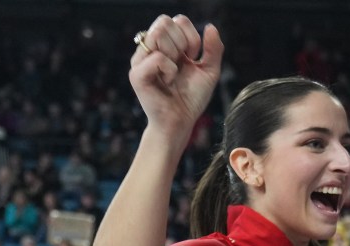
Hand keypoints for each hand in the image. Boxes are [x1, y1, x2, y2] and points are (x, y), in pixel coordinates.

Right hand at [129, 15, 222, 137]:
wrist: (181, 122)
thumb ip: (213, 49)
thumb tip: (211, 26)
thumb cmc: (192, 98)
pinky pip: (157, 57)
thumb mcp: (209, 71)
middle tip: (183, 63)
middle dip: (183, 42)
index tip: (193, 57)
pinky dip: (170, 69)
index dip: (192, 37)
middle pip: (164, 21)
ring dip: (174, 53)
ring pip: (158, 33)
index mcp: (166, 44)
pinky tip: (168, 81)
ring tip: (174, 72)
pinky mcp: (137, 73)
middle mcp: (150, 49)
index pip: (177, 20)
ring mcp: (140, 59)